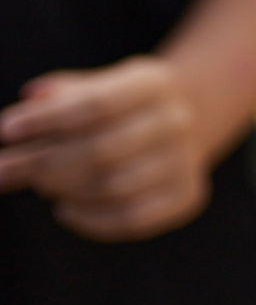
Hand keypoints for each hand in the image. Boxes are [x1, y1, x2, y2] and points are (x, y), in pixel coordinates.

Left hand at [0, 58, 211, 240]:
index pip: (97, 104)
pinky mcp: (188, 196)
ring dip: (66, 191)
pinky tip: (67, 209)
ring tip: (42, 186)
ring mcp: (186, 161)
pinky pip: (131, 219)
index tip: (6, 130)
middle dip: (44, 164)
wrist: (188, 121)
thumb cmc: (122, 106)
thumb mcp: (98, 86)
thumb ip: (61, 95)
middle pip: (102, 149)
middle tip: (4, 171)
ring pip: (114, 187)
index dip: (48, 120)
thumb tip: (29, 102)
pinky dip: (90, 220)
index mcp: (155, 84)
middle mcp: (178, 120)